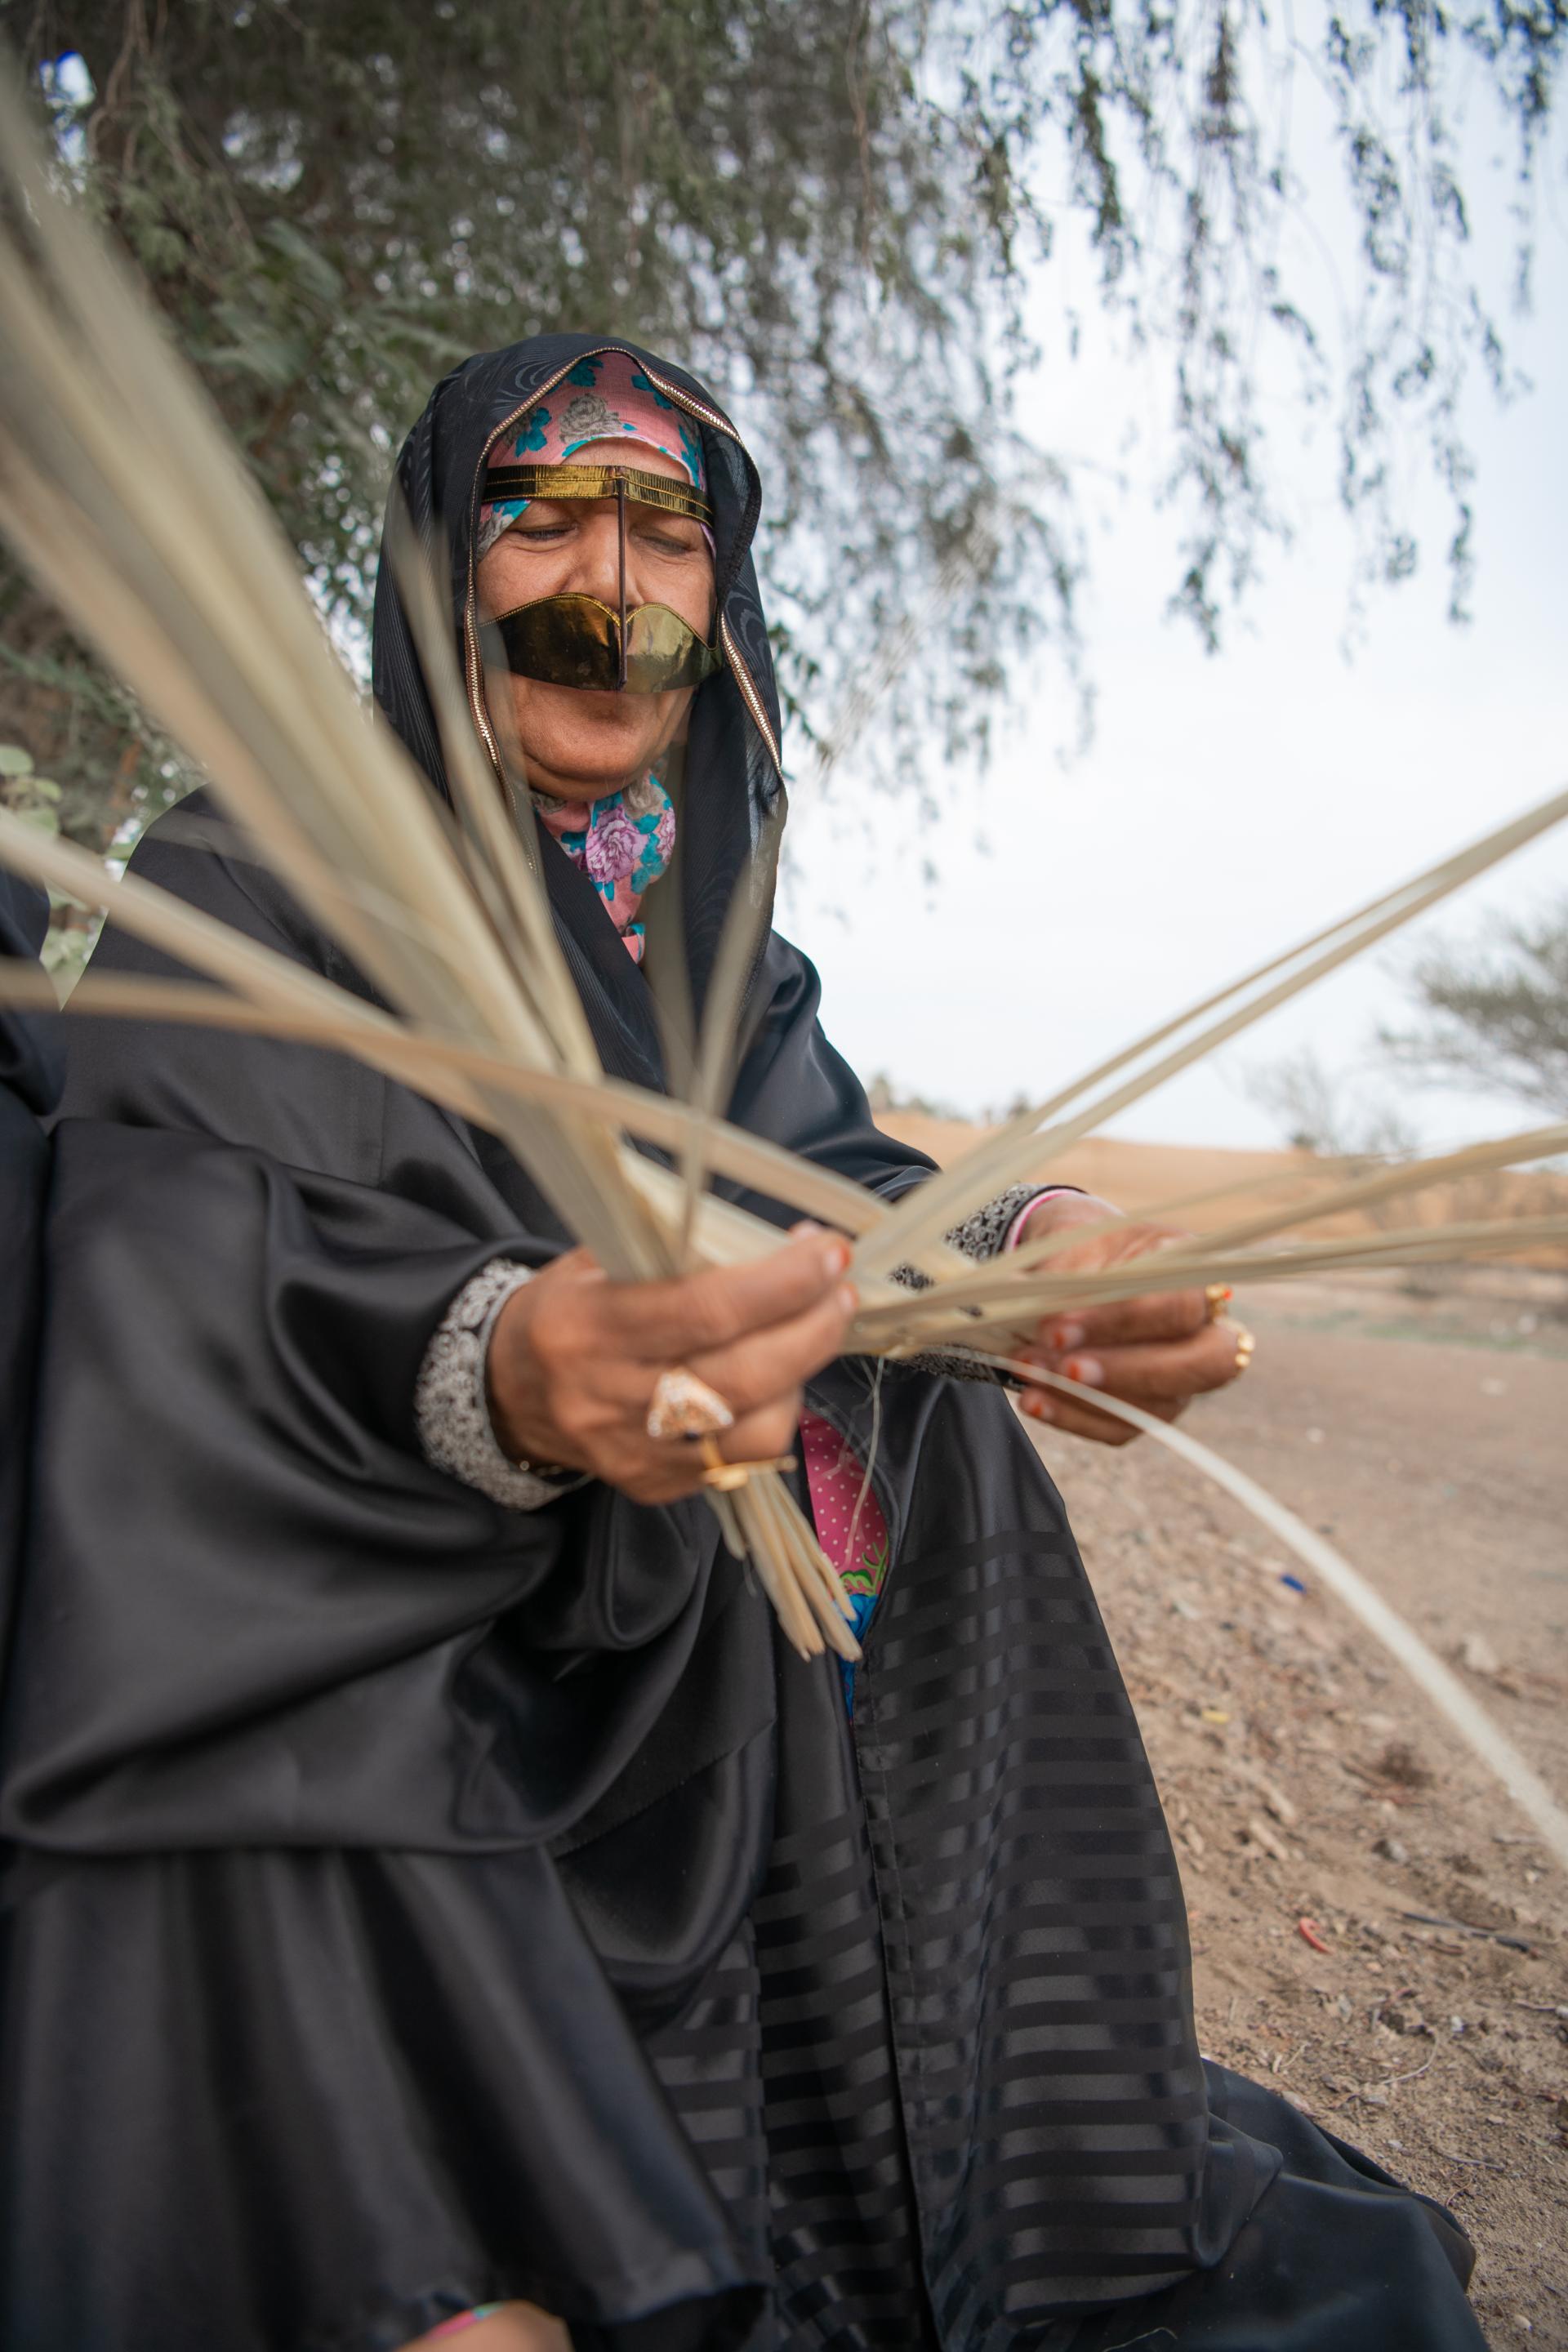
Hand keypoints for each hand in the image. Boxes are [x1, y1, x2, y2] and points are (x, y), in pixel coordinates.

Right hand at [486, 1226, 857, 1503]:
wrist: (505, 1390)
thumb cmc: (567, 1307)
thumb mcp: (599, 1260)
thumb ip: (677, 1253)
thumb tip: (778, 1243)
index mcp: (588, 1328)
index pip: (703, 1309)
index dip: (781, 1283)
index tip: (828, 1252)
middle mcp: (608, 1398)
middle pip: (742, 1376)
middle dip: (811, 1329)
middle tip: (841, 1290)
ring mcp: (631, 1453)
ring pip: (752, 1431)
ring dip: (801, 1376)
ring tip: (809, 1332)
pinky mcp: (651, 1486)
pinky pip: (739, 1461)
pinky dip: (772, 1415)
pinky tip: (775, 1378)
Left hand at [1009, 1192, 1243, 1446]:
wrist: (1075, 1264)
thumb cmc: (1087, 1250)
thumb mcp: (1079, 1242)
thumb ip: (1072, 1277)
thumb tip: (1048, 1311)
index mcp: (1196, 1276)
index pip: (1181, 1306)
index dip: (1123, 1322)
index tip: (1058, 1328)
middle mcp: (1206, 1331)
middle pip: (1199, 1366)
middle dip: (1123, 1371)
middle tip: (1061, 1364)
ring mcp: (1183, 1377)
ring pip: (1157, 1406)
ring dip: (1086, 1397)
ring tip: (1030, 1373)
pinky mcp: (1152, 1408)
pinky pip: (1123, 1428)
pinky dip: (1074, 1418)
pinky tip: (1036, 1401)